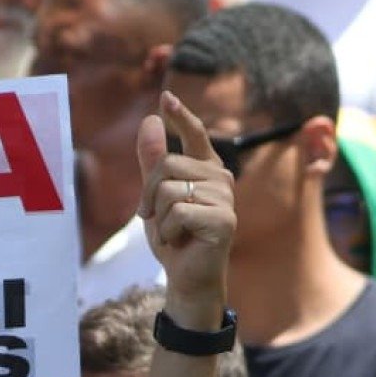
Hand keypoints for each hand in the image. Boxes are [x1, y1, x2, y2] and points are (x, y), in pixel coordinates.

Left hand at [135, 91, 235, 326]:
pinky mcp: (224, 220)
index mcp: (207, 169)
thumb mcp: (156, 197)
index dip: (180, 116)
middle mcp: (221, 178)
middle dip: (149, 194)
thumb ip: (153, 161)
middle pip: (167, 165)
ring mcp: (225, 198)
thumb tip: (150, 120)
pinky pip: (177, 212)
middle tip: (155, 219)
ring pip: (170, 189)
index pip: (196, 135)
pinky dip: (167, 231)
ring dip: (158, 217)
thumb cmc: (174, 237)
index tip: (165, 98)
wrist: (186, 278)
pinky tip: (180, 242)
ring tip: (172, 232)